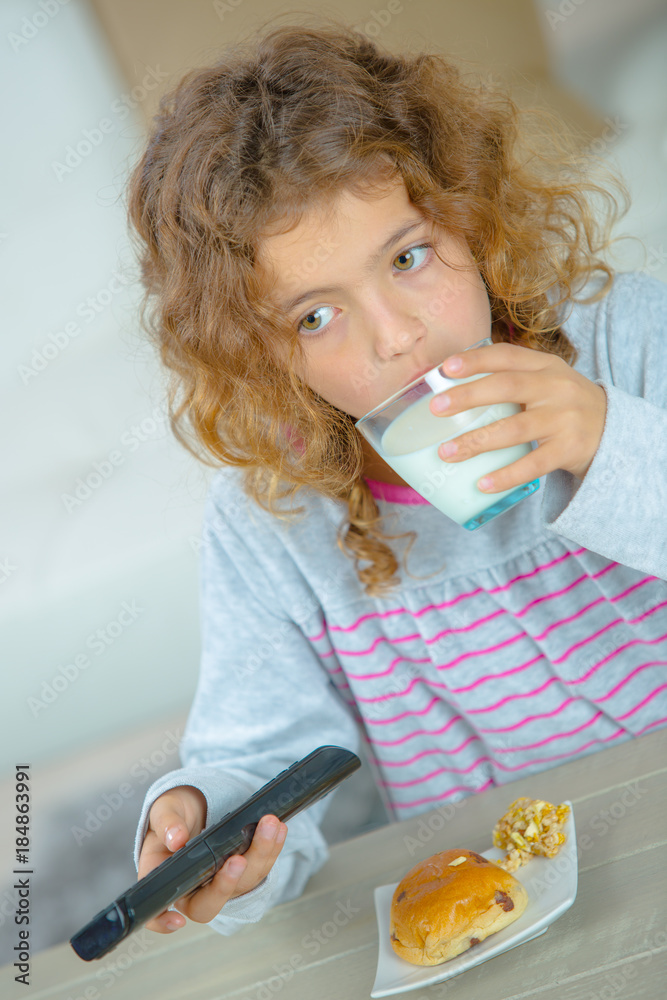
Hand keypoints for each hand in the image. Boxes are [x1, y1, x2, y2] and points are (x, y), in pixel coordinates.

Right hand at [137, 785, 287, 933]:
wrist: (198, 803)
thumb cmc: (174, 813)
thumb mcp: (164, 810)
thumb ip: (166, 822)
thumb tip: (176, 839)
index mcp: (166, 878)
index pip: (159, 910)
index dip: (164, 921)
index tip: (177, 921)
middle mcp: (194, 887)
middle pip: (210, 902)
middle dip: (227, 883)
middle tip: (237, 860)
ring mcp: (221, 881)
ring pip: (243, 882)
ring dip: (259, 856)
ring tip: (269, 826)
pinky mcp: (244, 870)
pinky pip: (259, 867)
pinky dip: (271, 849)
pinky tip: (278, 829)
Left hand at [429, 341, 607, 491]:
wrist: (613, 430)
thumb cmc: (562, 405)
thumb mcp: (546, 381)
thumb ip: (511, 379)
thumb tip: (451, 389)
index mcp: (545, 366)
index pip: (507, 356)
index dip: (476, 360)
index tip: (445, 367)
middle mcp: (556, 388)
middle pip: (507, 387)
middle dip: (468, 396)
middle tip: (436, 408)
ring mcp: (564, 419)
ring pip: (515, 429)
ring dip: (477, 442)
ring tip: (446, 452)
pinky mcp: (569, 450)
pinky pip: (533, 465)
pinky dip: (506, 475)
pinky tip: (482, 483)